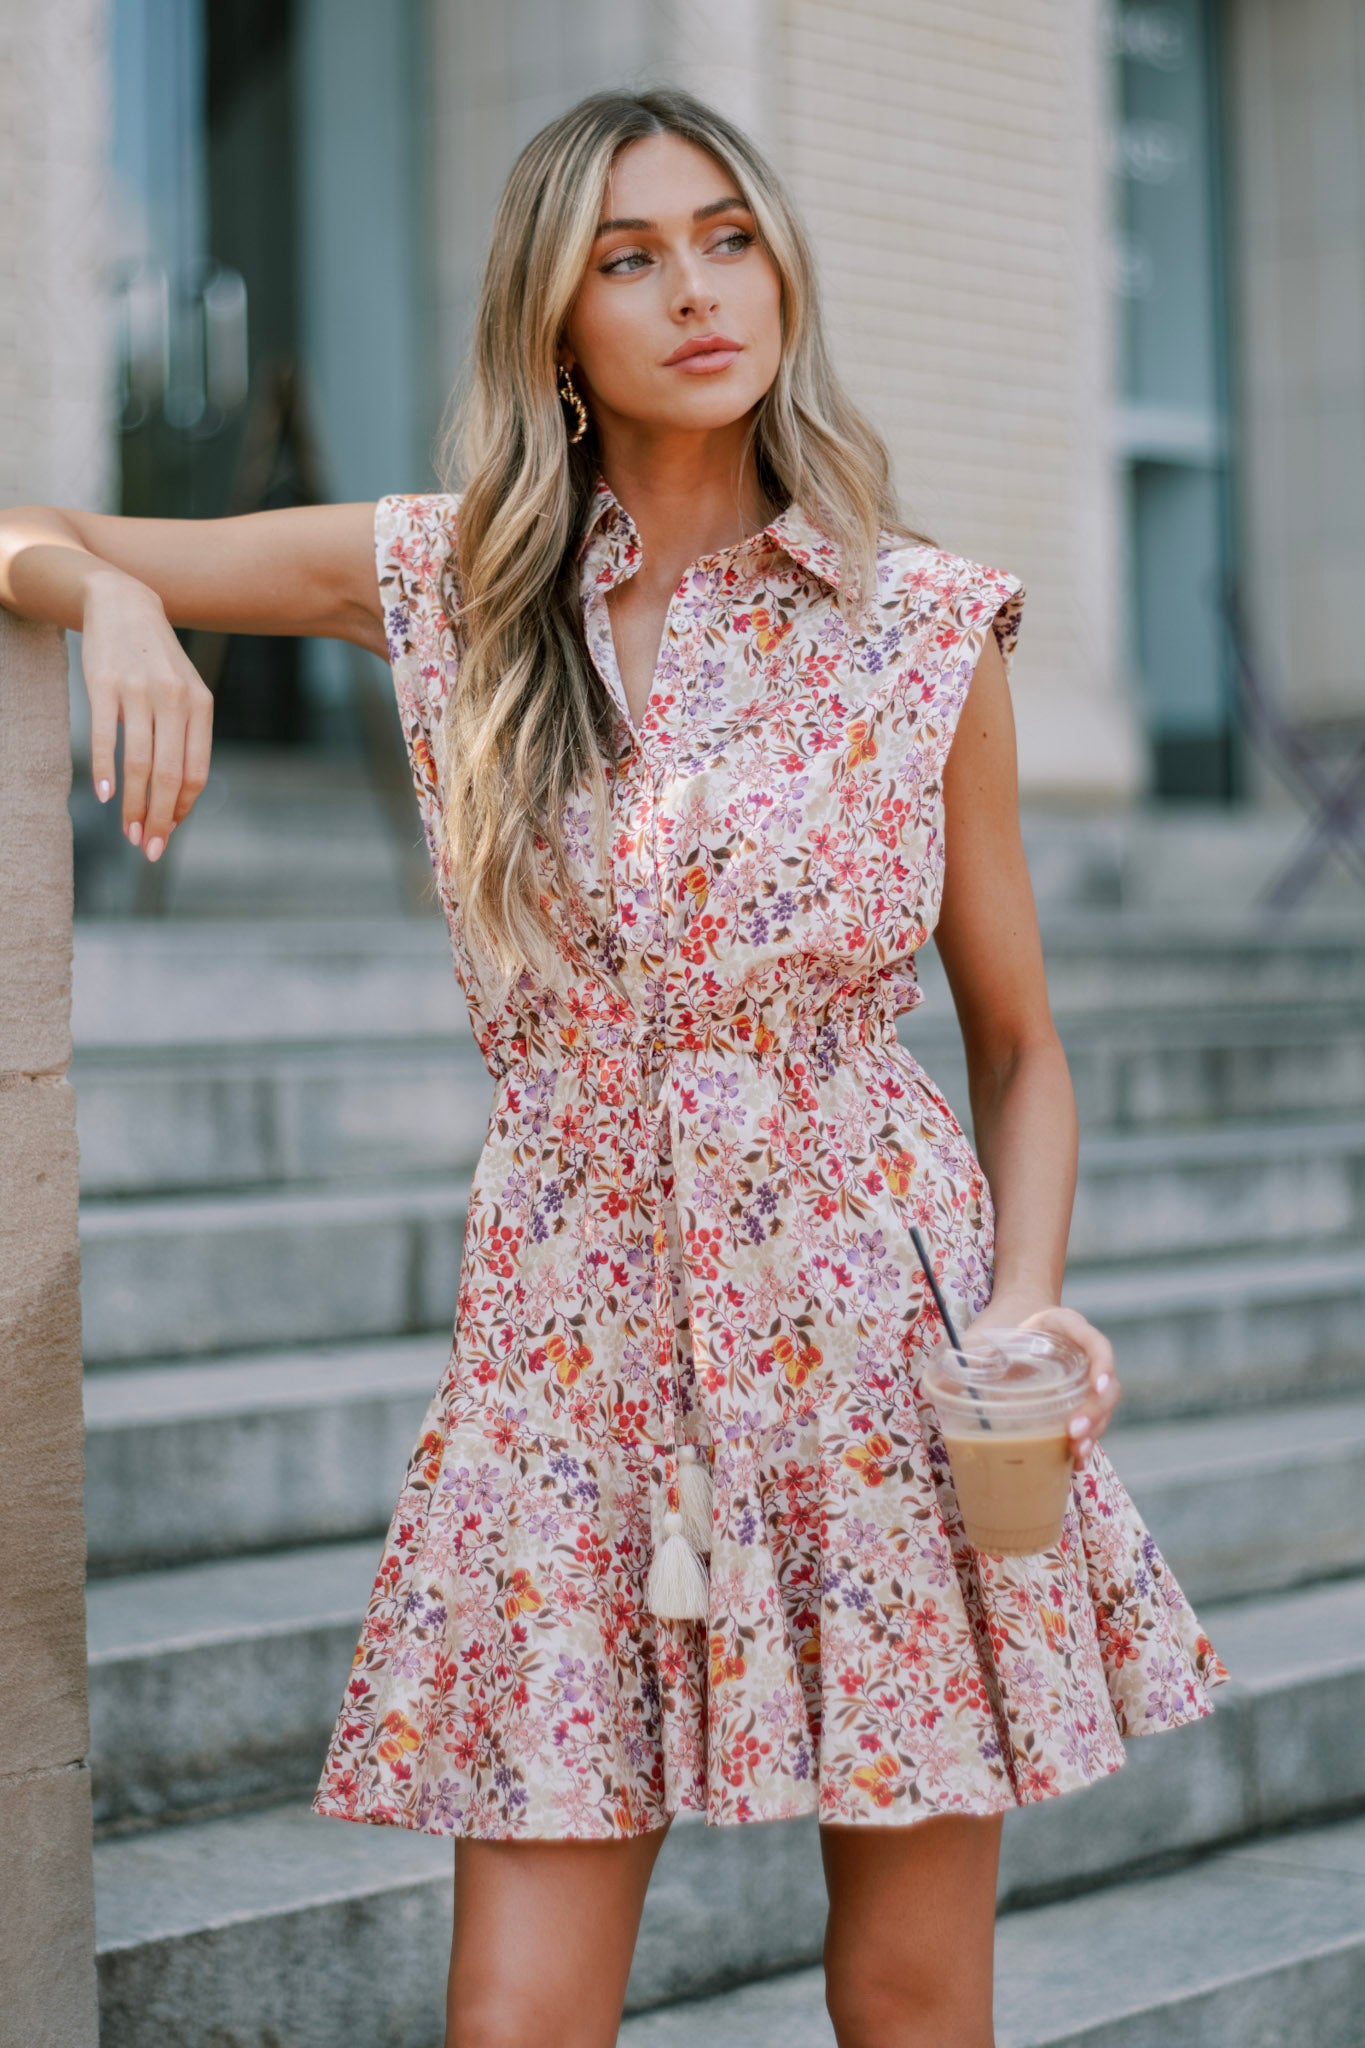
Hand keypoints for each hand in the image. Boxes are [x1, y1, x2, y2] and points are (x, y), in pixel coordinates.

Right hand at [81, 569, 213, 859]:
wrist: (124, 604)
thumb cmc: (156, 661)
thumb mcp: (184, 692)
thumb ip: (186, 738)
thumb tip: (178, 798)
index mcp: (201, 706)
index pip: (196, 773)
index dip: (183, 810)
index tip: (168, 834)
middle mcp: (175, 700)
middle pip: (170, 776)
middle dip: (161, 819)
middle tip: (149, 849)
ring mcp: (140, 692)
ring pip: (141, 764)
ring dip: (134, 806)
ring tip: (128, 832)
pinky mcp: (106, 684)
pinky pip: (106, 738)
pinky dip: (104, 770)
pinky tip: (104, 796)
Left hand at [957, 1296, 1120, 1470]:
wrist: (1010, 1323)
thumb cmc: (997, 1327)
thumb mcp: (983, 1334)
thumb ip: (965, 1353)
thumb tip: (933, 1387)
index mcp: (1066, 1328)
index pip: (1095, 1342)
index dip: (1103, 1363)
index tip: (1097, 1385)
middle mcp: (1082, 1356)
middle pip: (1105, 1386)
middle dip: (1095, 1412)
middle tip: (1073, 1433)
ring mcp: (1083, 1383)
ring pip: (1101, 1411)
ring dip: (1093, 1434)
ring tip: (1076, 1455)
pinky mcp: (1075, 1405)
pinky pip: (1088, 1426)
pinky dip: (1082, 1445)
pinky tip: (1072, 1464)